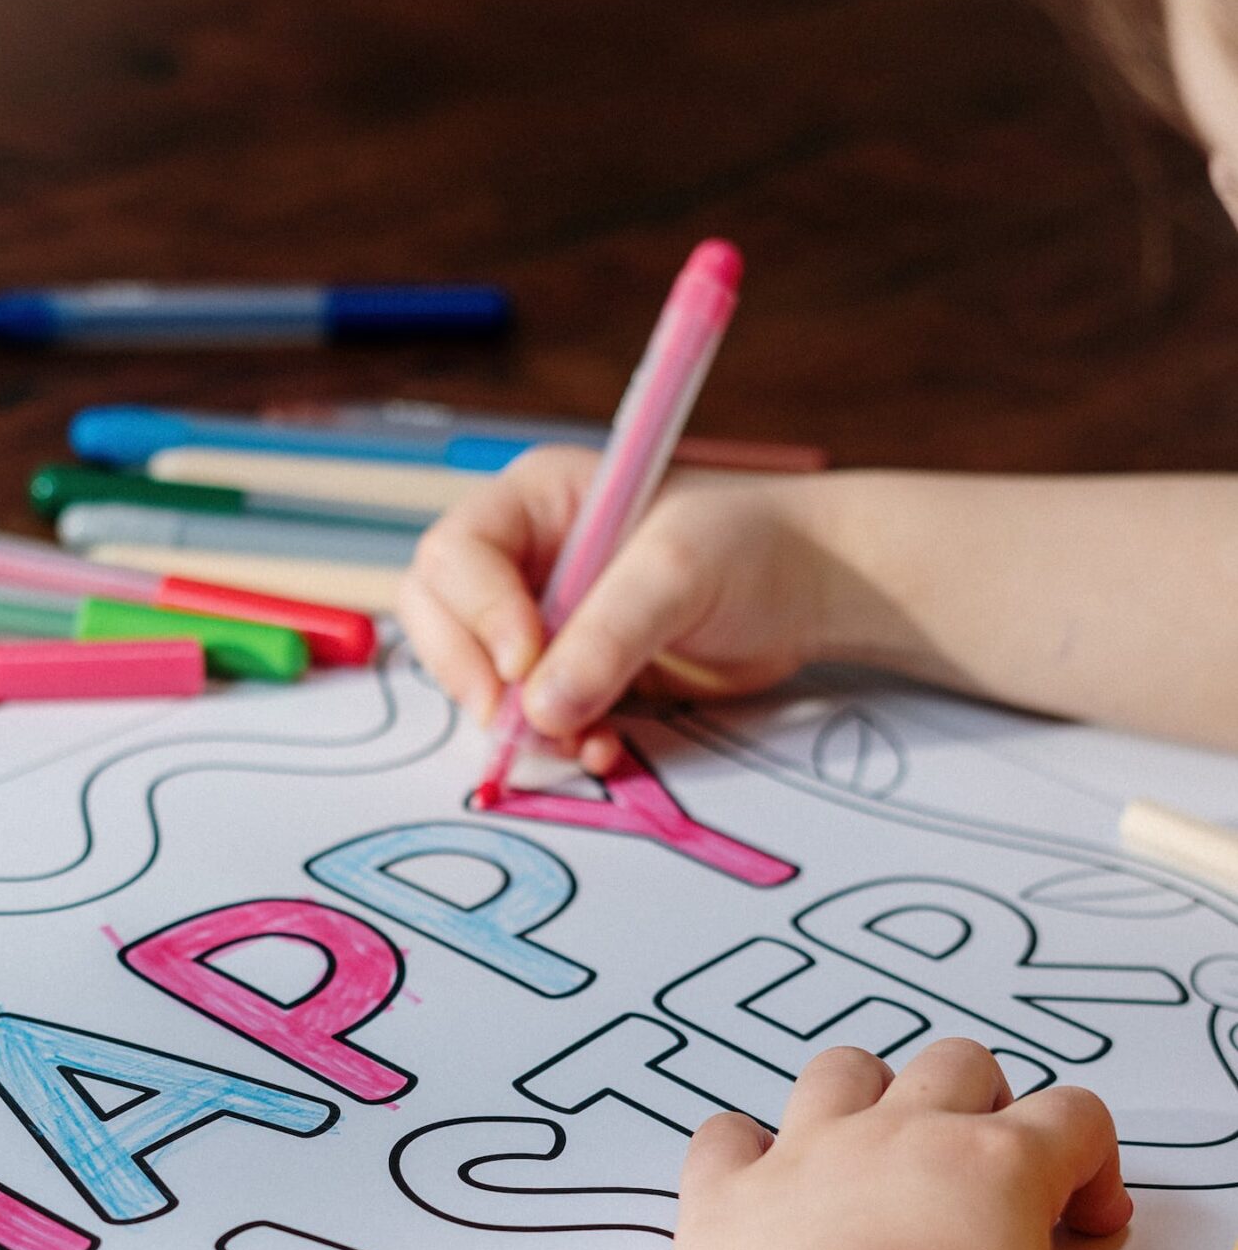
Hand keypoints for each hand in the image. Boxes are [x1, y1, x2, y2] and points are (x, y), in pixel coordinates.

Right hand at [399, 444, 837, 770]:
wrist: (809, 592)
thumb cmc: (751, 547)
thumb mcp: (677, 574)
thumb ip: (608, 636)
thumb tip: (541, 709)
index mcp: (535, 502)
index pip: (455, 557)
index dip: (477, 615)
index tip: (522, 664)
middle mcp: (524, 559)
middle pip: (441, 620)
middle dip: (474, 678)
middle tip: (521, 723)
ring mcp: (542, 621)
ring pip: (479, 681)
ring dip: (521, 724)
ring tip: (585, 740)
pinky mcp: (571, 675)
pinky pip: (531, 720)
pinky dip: (558, 744)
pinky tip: (605, 747)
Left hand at [662, 1041, 1144, 1249]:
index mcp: (997, 1163)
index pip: (1073, 1117)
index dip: (1094, 1165)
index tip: (1085, 1227)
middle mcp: (900, 1136)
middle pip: (958, 1064)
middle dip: (988, 1105)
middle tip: (989, 1179)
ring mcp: (806, 1155)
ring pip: (844, 1070)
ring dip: (870, 1096)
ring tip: (881, 1156)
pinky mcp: (727, 1195)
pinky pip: (726, 1135)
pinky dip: (744, 1151)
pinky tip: (764, 1187)